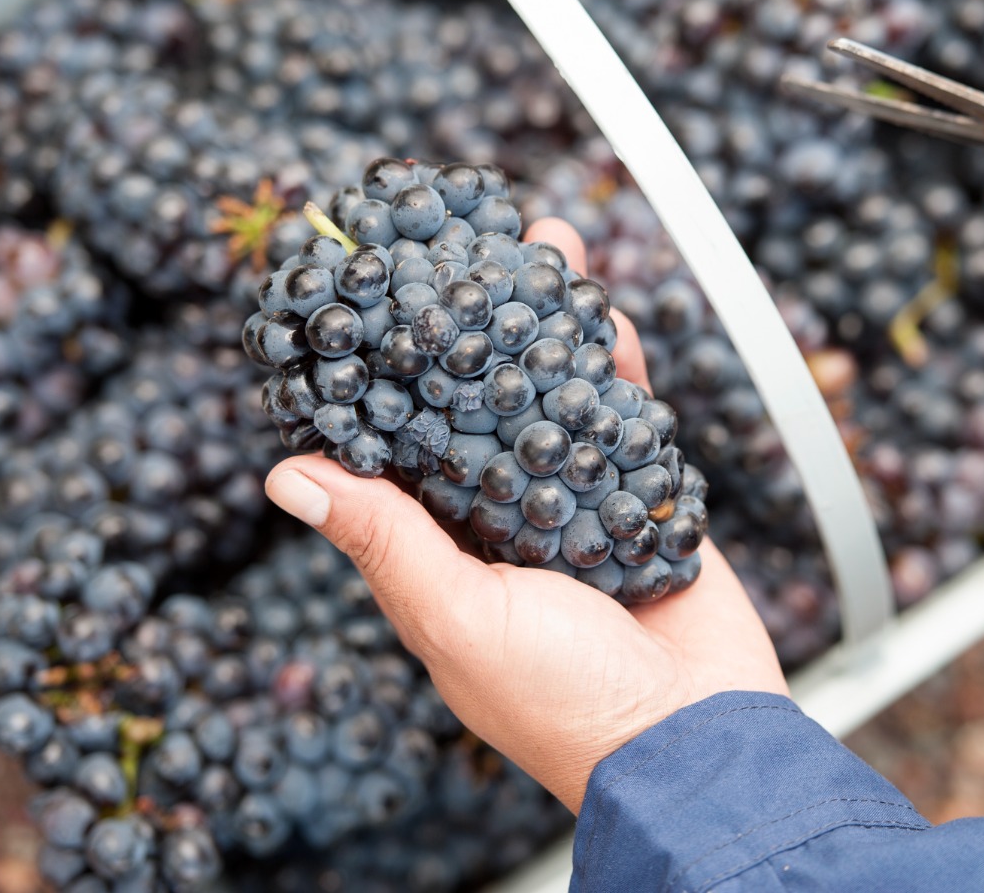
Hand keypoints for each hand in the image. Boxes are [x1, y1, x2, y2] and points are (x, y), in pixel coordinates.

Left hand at [263, 218, 787, 813]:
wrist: (696, 742)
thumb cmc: (565, 702)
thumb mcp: (458, 618)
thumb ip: (387, 542)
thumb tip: (288, 474)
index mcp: (440, 552)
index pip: (400, 442)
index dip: (388, 365)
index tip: (380, 290)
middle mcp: (500, 521)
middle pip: (481, 398)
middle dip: (478, 320)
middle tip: (473, 241)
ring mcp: (575, 508)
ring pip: (554, 396)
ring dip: (553, 324)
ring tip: (549, 247)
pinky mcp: (643, 503)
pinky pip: (625, 422)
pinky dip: (617, 371)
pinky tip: (607, 318)